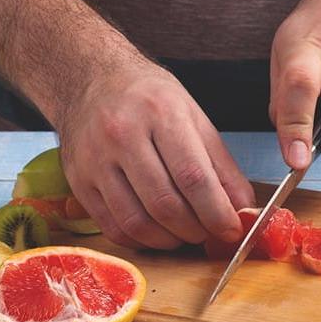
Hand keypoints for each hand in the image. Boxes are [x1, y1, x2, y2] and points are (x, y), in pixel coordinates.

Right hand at [56, 62, 254, 248]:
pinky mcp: (78, 181)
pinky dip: (141, 241)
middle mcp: (122, 135)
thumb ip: (221, 165)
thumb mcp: (193, 117)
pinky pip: (112, 227)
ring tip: (184, 235)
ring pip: (137, 222)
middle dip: (195, 230)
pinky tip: (155, 233)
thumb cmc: (148, 99)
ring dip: (169, 241)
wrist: (91, 80)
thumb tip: (242, 210)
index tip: (231, 230)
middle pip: (165, 204)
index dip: (216, 212)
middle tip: (208, 234)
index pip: (193, 176)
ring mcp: (95, 160)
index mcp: (160, 112)